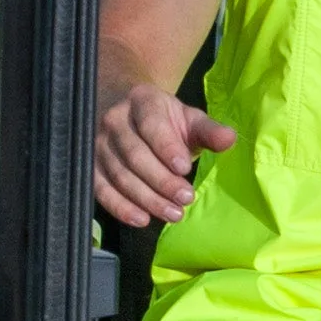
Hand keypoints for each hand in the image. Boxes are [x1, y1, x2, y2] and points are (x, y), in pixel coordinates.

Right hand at [93, 82, 237, 227]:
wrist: (129, 112)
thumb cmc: (165, 120)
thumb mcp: (189, 119)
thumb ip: (208, 131)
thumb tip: (230, 139)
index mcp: (141, 101)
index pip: (151, 125)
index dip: (167, 148)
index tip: (185, 169)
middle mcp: (114, 120)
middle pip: (135, 155)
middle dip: (162, 181)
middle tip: (185, 199)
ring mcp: (98, 144)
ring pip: (120, 175)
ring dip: (147, 198)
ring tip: (174, 214)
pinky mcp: (91, 166)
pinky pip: (102, 190)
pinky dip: (120, 207)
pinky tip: (142, 219)